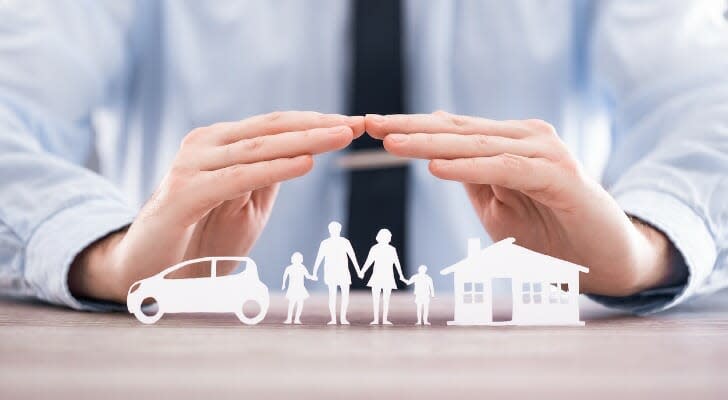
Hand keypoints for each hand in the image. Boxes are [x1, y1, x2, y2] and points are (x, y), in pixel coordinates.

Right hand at [69, 111, 364, 302]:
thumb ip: (267, 178)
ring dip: (305, 141)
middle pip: (271, 129)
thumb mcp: (244, 207)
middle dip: (318, 126)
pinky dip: (274, 170)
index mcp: (218, 144)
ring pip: (258, 148)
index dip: (315, 123)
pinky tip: (306, 163)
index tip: (353, 124)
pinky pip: (237, 178)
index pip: (274, 126)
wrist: (147, 275)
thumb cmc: (199, 242)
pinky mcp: (183, 195)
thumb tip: (304, 152)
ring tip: (342, 136)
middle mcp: (203, 146)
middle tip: (357, 124)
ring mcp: (190, 166)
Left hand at [367, 111, 680, 295]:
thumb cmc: (548, 235)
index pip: (449, 131)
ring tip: (391, 142)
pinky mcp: (560, 176)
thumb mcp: (498, 206)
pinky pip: (506, 168)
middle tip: (367, 123)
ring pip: (477, 145)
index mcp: (507, 142)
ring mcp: (545, 153)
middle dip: (409, 128)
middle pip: (457, 131)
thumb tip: (435, 153)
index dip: (408, 127)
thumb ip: (472, 177)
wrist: (607, 260)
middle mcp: (526, 138)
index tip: (368, 125)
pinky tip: (436, 168)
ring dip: (431, 145)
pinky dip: (470, 168)